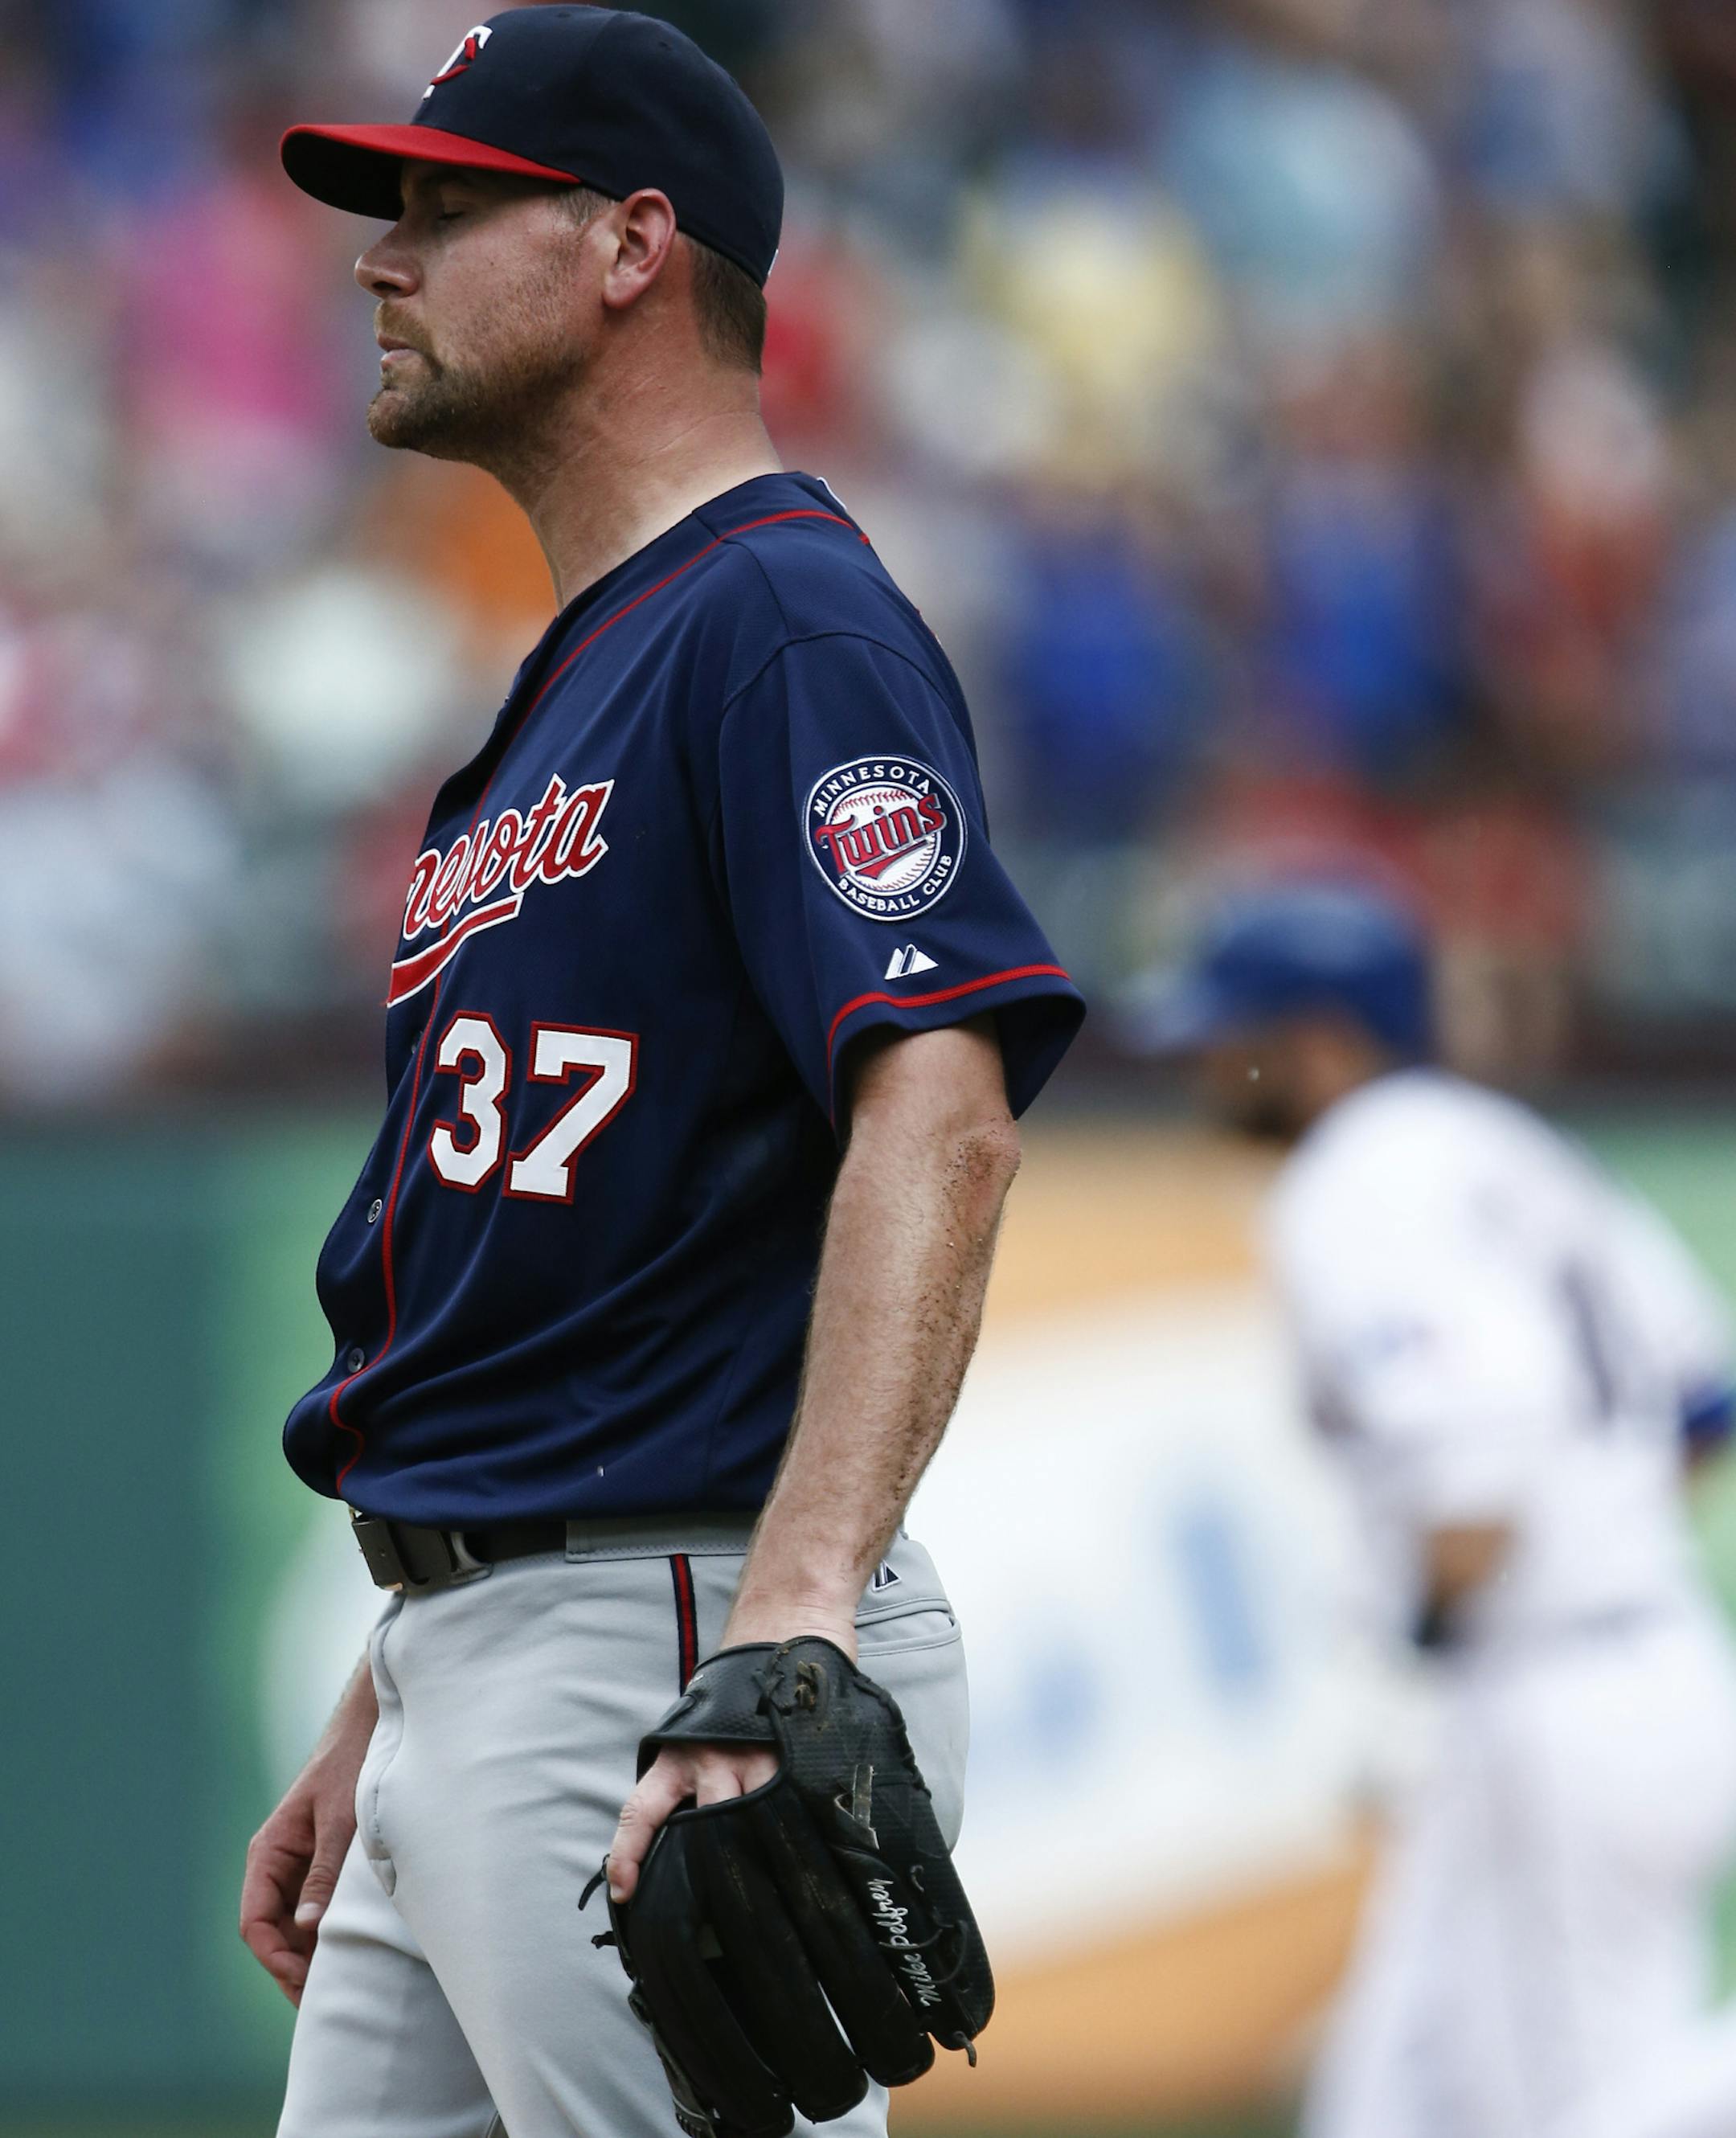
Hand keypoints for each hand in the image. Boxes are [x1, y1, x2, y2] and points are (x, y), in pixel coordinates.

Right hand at [239, 1665, 376, 2005]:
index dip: (273, 1957)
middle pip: (271, 1932)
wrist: (368, 1731)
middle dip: (291, 1967)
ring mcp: (296, 1868)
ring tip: (335, 1985)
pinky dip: (322, 1936)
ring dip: (307, 1955)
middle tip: (320, 1999)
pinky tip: (345, 1953)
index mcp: (268, 1853)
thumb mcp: (340, 1821)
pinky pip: (311, 1911)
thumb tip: (307, 1927)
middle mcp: (275, 1865)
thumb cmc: (350, 1768)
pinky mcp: (319, 1867)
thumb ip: (323, 1872)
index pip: (255, 1921)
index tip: (300, 1979)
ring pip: (291, 1927)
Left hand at [607, 1598, 856, 1903]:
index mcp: (678, 1754)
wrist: (782, 1628)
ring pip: (752, 1825)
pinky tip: (814, 1858)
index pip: (640, 1811)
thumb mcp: (695, 1729)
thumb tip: (680, 1835)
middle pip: (703, 1830)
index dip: (627, 1855)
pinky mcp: (799, 1756)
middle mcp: (713, 1759)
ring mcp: (760, 1759)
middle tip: (712, 1919)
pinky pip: (798, 1808)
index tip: (624, 1892)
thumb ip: (685, 1777)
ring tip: (770, 1903)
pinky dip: (801, 1834)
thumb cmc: (735, 1689)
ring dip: (758, 1859)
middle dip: (706, 1873)